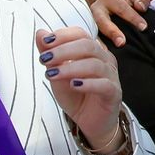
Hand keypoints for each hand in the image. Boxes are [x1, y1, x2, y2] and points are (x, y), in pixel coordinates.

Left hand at [39, 27, 125, 152]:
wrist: (89, 122)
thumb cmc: (76, 95)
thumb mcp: (58, 73)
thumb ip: (51, 54)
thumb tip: (40, 33)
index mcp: (93, 51)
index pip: (80, 34)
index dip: (63, 35)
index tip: (44, 42)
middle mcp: (104, 60)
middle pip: (88, 46)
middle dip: (63, 50)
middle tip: (44, 58)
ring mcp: (112, 76)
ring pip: (95, 64)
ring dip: (71, 68)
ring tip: (52, 74)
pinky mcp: (114, 93)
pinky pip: (104, 84)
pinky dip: (88, 83)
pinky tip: (73, 85)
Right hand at [89, 0, 151, 46]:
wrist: (111, 9)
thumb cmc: (125, 3)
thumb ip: (141, 0)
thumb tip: (141, 7)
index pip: (122, 8)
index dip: (133, 18)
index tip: (144, 28)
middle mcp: (97, 9)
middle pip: (103, 21)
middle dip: (112, 32)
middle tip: (121, 42)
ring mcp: (91, 22)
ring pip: (94, 31)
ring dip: (101, 42)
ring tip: (107, 51)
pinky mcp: (90, 32)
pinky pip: (93, 40)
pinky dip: (97, 47)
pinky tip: (102, 54)